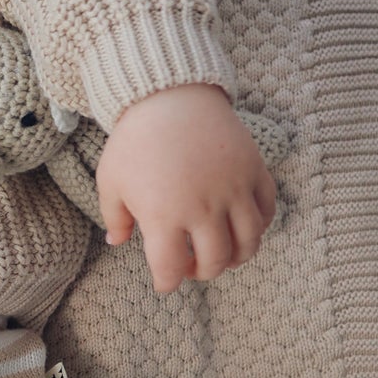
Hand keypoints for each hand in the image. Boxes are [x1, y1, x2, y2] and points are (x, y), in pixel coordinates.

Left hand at [95, 83, 275, 294]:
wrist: (169, 94)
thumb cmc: (134, 139)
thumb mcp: (110, 180)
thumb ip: (113, 217)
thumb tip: (117, 241)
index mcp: (163, 216)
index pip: (171, 269)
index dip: (167, 283)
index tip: (165, 283)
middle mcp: (203, 208)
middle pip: (215, 261)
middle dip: (203, 272)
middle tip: (192, 266)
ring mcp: (233, 189)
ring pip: (249, 242)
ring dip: (237, 257)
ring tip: (222, 253)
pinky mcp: (253, 170)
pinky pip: (267, 210)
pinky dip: (259, 226)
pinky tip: (242, 226)